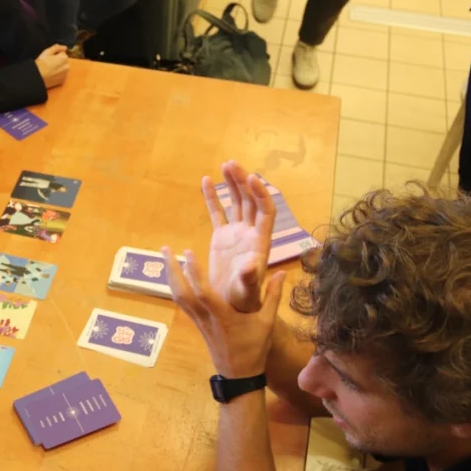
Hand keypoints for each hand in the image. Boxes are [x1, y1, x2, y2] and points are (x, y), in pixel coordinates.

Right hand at [35, 44, 69, 88]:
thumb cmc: (41, 64)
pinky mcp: (62, 80)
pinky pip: (62, 75)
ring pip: (63, 68)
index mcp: (64, 58)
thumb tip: (65, 47)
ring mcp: (65, 74)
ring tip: (50, 69)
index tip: (49, 57)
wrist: (37, 78)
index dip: (55, 54)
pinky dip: (58, 74)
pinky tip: (51, 74)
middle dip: (58, 60)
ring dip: (59, 67)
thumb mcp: (47, 52)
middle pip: (64, 60)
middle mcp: (67, 66)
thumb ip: (57, 47)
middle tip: (49, 63)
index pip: (62, 52)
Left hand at [164, 247, 285, 378]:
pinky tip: (175, 275)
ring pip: (178, 297)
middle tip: (164, 249)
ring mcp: (198, 321)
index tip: (188, 253)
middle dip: (171, 270)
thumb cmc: (253, 349)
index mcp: (222, 316)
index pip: (203, 293)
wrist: (239, 375)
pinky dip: (176, 286)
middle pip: (181, 292)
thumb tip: (280, 272)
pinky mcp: (196, 323)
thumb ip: (273, 296)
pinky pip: (182, 303)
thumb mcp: (267, 323)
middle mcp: (205, 317)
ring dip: (170, 276)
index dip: (194, 273)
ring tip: (166, 257)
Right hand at [201, 162, 275, 311]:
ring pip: (236, 202)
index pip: (264, 211)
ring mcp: (236, 233)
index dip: (260, 194)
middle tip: (232, 164)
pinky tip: (205, 181)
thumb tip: (250, 266)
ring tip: (225, 165)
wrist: (232, 306)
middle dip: (243, 182)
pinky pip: (218, 212)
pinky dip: (213, 197)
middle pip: (250, 201)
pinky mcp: (222, 237)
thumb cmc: (243, 300)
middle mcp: (250, 233)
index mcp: (260, 242)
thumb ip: (249, 277)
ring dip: (232, 184)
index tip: (250, 178)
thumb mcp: (246, 289)